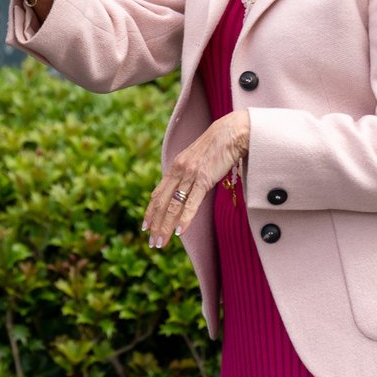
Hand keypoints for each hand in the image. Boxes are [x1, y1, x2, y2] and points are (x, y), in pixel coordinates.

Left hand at [143, 111, 250, 248]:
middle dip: (155, 224)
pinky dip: (184, 219)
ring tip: (160, 243)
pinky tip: (179, 232)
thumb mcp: (196, 160)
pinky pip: (192, 203)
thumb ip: (188, 174)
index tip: (145, 226)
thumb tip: (185, 191)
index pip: (157, 194)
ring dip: (165, 226)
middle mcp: (178, 171)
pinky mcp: (204, 178)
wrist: (230, 133)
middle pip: (161, 203)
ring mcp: (190, 175)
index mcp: (175, 167)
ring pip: (173, 206)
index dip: (150, 211)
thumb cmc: (217, 147)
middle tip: (152, 242)